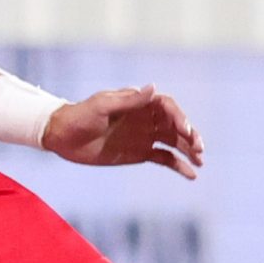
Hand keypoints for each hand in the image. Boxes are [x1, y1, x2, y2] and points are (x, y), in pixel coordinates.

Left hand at [44, 85, 204, 179]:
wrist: (62, 136)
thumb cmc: (79, 116)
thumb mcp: (102, 106)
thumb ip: (129, 100)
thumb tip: (153, 88)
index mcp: (138, 102)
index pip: (167, 106)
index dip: (179, 117)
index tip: (184, 130)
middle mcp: (145, 118)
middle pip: (175, 124)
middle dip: (190, 135)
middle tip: (199, 148)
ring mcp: (144, 136)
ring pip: (174, 142)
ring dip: (189, 150)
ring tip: (201, 162)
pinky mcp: (140, 153)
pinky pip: (165, 158)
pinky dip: (179, 166)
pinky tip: (191, 175)